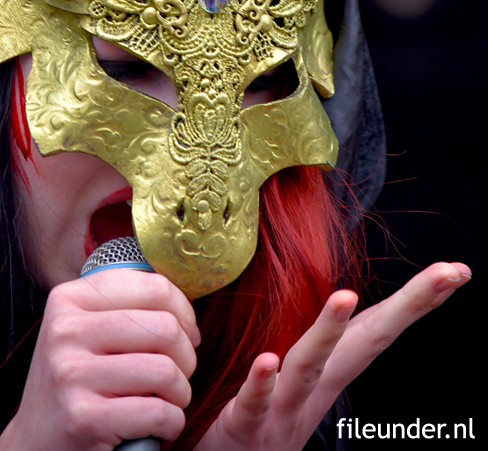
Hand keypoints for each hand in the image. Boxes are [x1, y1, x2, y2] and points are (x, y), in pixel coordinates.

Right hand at [0, 270, 198, 450]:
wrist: (35, 443)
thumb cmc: (75, 382)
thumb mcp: (85, 330)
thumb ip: (126, 307)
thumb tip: (187, 312)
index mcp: (69, 298)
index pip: (154, 286)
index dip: (184, 312)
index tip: (185, 333)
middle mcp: (66, 330)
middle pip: (165, 327)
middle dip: (186, 356)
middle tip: (177, 374)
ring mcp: (72, 374)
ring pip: (165, 370)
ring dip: (181, 393)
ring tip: (168, 400)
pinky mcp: (84, 418)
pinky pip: (158, 412)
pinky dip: (171, 423)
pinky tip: (158, 426)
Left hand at [194, 261, 470, 450]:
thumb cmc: (260, 421)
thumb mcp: (296, 381)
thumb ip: (316, 347)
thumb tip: (342, 304)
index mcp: (326, 374)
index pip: (376, 328)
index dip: (415, 301)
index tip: (454, 271)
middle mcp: (313, 390)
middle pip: (364, 341)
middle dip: (406, 306)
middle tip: (444, 273)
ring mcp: (282, 409)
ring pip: (309, 365)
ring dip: (329, 331)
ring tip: (345, 295)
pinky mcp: (244, 426)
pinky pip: (254, 403)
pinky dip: (262, 383)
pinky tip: (267, 360)